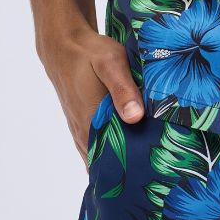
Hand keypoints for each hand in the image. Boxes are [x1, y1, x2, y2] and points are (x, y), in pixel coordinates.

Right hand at [42, 26, 145, 165]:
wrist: (64, 44)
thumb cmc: (89, 53)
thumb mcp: (111, 64)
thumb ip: (123, 90)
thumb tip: (136, 118)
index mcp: (92, 123)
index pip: (112, 161)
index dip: (131, 170)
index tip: (153, 175)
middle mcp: (84, 132)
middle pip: (107, 162)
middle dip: (129, 169)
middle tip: (155, 171)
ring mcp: (81, 129)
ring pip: (99, 155)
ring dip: (119, 160)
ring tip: (144, 164)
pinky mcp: (81, 123)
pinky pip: (95, 146)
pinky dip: (109, 150)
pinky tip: (126, 149)